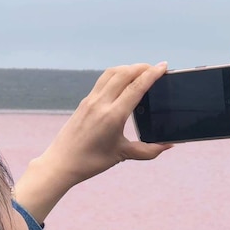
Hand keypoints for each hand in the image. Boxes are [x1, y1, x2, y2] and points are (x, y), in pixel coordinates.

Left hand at [13, 63, 170, 222]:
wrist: (61, 163)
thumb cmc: (90, 162)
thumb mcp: (122, 155)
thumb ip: (147, 150)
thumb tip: (167, 146)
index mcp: (113, 116)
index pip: (136, 87)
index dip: (152, 74)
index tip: (163, 66)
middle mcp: (101, 104)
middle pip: (124, 73)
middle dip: (142, 67)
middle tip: (156, 68)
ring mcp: (90, 100)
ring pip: (112, 73)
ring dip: (128, 68)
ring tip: (140, 71)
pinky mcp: (84, 102)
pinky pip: (102, 80)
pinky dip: (116, 74)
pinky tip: (122, 80)